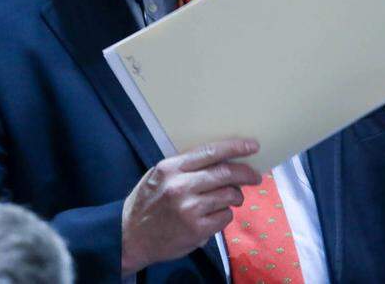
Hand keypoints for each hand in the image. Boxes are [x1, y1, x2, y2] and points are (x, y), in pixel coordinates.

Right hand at [120, 138, 261, 274]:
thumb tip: (221, 159)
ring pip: (229, 195)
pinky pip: (224, 216)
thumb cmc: (146, 203)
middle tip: (255, 176)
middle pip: (225, 174)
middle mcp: (181, 187)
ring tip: (231, 198)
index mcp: (171, 168)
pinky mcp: (196, 230)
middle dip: (246, 173)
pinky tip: (214, 215)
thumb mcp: (159, 176)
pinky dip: (225, 214)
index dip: (235, 148)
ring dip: (235, 196)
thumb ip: (186, 167)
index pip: (210, 152)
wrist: (129, 237)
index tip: (252, 146)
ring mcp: (189, 209)